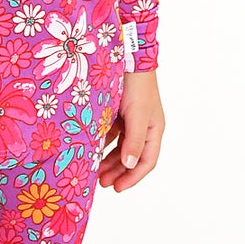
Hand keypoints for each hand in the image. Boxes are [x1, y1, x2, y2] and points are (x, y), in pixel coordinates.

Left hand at [98, 69, 163, 191]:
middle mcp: (143, 126)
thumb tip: (131, 165)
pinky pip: (110, 133)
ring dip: (108, 160)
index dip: (133, 177)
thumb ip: (134, 140)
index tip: (117, 188)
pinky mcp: (117, 111)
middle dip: (118, 171)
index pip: (146, 161)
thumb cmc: (137, 85)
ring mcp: (130, 119)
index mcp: (154, 129)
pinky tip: (90, 149)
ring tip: (94, 170)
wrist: (127, 55)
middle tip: (102, 183)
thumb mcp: (137, 115)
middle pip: (131, 156)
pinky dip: (102, 143)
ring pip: (120, 146)